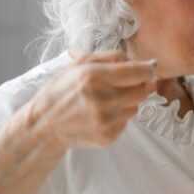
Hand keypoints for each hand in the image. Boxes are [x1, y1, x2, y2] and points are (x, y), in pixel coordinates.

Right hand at [26, 51, 156, 149]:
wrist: (44, 124)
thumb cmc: (61, 91)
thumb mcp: (79, 65)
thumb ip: (110, 57)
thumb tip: (139, 60)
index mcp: (93, 77)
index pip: (139, 72)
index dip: (148, 69)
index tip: (149, 68)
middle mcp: (102, 99)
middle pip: (143, 90)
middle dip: (141, 84)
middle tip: (130, 83)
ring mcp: (106, 120)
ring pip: (136, 107)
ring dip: (129, 101)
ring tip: (109, 99)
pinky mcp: (108, 136)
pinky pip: (126, 122)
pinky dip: (120, 116)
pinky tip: (102, 114)